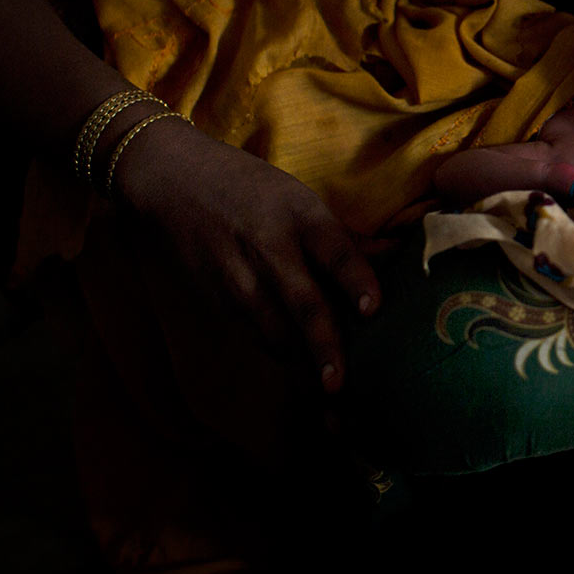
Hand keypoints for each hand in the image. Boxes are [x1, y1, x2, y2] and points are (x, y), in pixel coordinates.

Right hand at [112, 114, 380, 391]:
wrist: (176, 180)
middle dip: (323, 345)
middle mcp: (271, 247)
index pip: (335, 251)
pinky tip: (301, 374)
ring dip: (302, 363)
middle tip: (340, 382)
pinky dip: (280, 355)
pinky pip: (254, 334)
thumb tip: (397, 252)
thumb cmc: (253, 189)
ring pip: (275, 330)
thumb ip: (344, 236)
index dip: (355, 280)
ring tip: (330, 393)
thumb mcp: (300, 199)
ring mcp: (240, 276)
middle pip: (303, 302)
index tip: (372, 309)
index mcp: (302, 215)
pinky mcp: (218, 298)